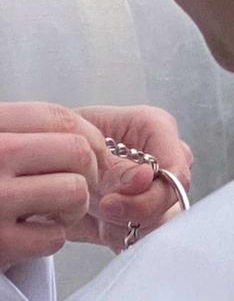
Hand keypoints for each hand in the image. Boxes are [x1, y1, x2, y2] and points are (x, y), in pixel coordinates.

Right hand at [0, 103, 97, 269]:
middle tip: (73, 184)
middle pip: (78, 152)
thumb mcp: (0, 144)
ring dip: (73, 208)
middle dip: (88, 172)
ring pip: (74, 192)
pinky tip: (29, 234)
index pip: (60, 117)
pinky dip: (51, 239)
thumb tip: (100, 145)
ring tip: (49, 210)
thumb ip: (33, 134)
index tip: (90, 152)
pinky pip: (55, 237)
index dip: (88, 135)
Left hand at [68, 106, 189, 252]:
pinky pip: (145, 236)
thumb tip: (146, 178)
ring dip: (127, 224)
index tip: (114, 200)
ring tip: (97, 213)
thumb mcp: (79, 149)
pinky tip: (101, 224)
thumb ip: (115, 168)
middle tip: (102, 208)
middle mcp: (162, 159)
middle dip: (136, 209)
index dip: (151, 188)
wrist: (39, 168)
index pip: (176, 166)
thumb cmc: (60, 145)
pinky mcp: (143, 216)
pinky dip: (120, 236)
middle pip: (173, 195)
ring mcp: (156, 188)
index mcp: (155, 129)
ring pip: (163, 219)